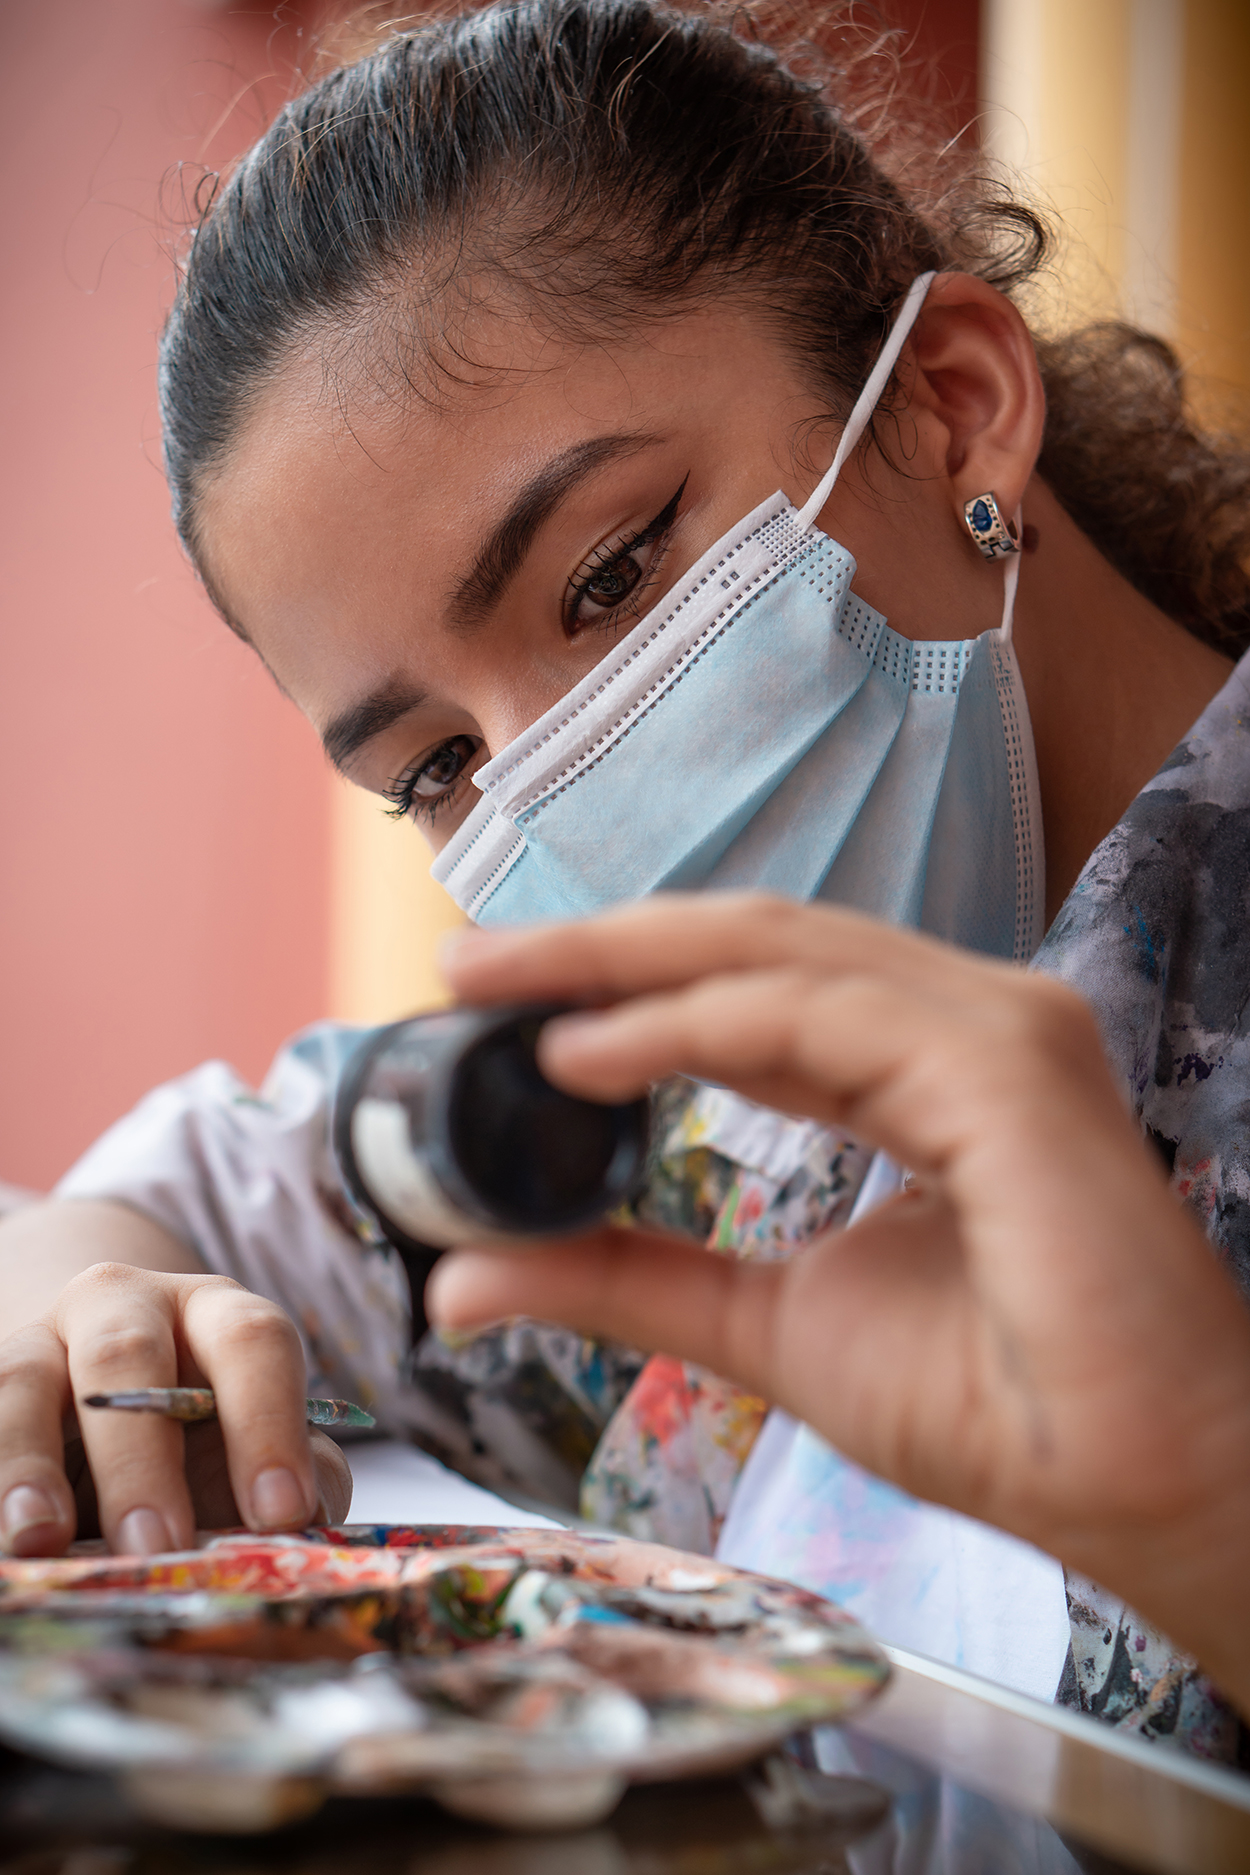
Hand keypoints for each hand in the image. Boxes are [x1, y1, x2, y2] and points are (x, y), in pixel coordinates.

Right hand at [0, 1262, 350, 1556]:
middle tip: (157, 1547)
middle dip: (141, 1458)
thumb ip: (290, 1474)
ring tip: (39, 1541)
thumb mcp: (253, 1437)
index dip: (268, 1425)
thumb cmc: (199, 1429)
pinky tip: (2, 1538)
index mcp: (214, 1312)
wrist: (95, 1388)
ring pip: (21, 1380)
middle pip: (126, 1357)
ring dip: (28, 1464)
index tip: (280, 1514)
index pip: (252, 1342)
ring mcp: (38, 1339)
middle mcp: (122, 1304)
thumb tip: (296, 1528)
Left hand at [429, 894, 1249, 1706]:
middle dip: (602, 946)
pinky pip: (818, 1020)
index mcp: (920, 1065)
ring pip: (781, 956)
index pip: (751, 985)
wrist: (1130, 1488)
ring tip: (505, 995)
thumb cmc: (993, 1410)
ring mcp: (994, 1030)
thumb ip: (626, 1278)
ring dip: (627, 967)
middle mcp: (962, 1023)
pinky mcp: (1006, 1068)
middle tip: (468, 961)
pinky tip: (591, 1052)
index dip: (623, 976)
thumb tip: (465, 1276)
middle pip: (755, 942)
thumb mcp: (760, 1326)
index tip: (495, 993)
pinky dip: (691, 1026)